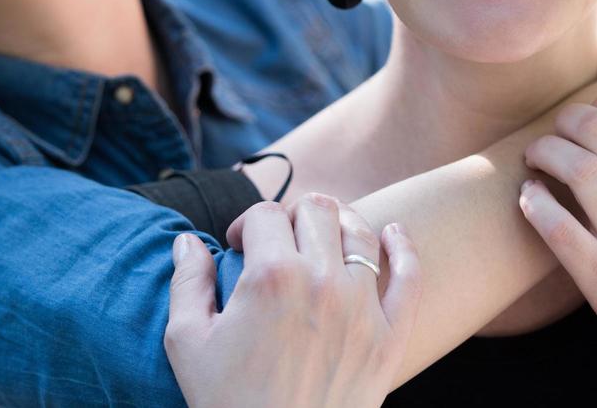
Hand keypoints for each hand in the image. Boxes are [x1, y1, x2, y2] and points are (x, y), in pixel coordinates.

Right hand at [165, 194, 421, 407]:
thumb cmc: (227, 403)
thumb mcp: (187, 342)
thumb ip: (187, 283)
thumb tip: (187, 242)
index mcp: (270, 277)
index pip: (265, 214)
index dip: (248, 224)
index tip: (240, 247)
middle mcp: (321, 281)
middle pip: (317, 209)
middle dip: (292, 215)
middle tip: (279, 241)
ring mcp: (362, 308)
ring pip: (360, 231)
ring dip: (339, 223)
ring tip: (323, 238)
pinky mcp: (389, 337)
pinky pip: (410, 276)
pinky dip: (404, 248)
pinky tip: (393, 234)